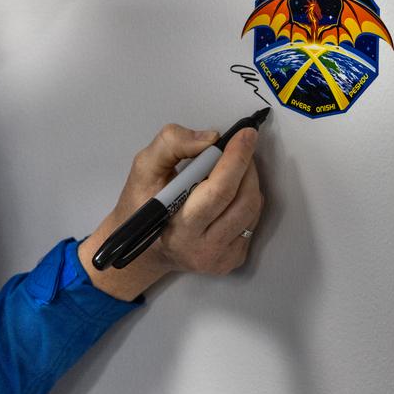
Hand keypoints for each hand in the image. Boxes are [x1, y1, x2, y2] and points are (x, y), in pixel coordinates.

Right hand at [78, 124, 263, 300]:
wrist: (143, 249)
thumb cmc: (141, 206)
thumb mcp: (144, 168)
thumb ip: (172, 145)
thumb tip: (211, 139)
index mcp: (180, 230)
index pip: (219, 192)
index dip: (236, 159)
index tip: (246, 134)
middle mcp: (204, 250)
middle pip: (244, 200)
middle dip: (246, 165)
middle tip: (241, 144)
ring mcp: (222, 258)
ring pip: (253, 209)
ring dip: (250, 179)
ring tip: (234, 165)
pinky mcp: (234, 259)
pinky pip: (252, 221)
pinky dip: (247, 197)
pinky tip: (231, 190)